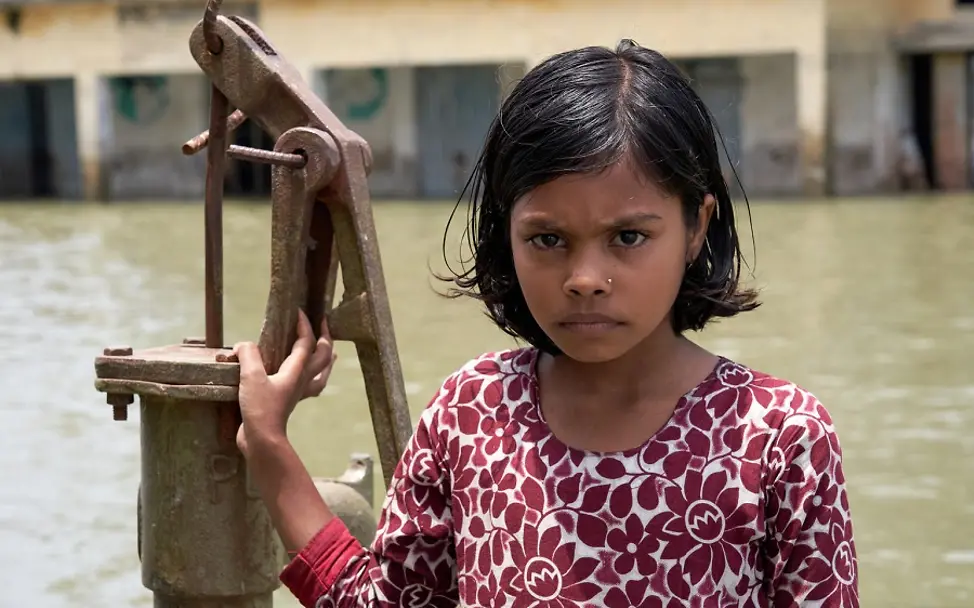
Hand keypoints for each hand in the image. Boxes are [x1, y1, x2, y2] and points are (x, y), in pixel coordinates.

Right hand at [233, 309, 335, 457]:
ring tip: (330, 351)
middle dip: (326, 337)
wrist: (262, 438)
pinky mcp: (291, 402)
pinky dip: (315, 379)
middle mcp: (303, 379)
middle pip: (323, 355)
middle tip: (324, 322)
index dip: (304, 325)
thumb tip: (242, 345)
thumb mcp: (251, 376)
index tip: (299, 311)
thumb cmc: (260, 408)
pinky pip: (311, 387)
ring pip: (322, 372)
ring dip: (327, 359)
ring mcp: (300, 392)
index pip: (306, 342)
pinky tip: (309, 378)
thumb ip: (248, 355)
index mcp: (297, 370)